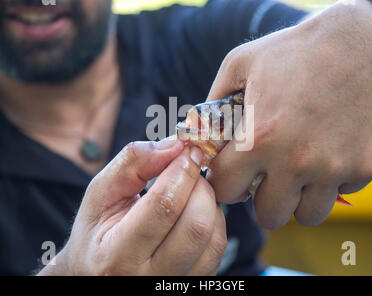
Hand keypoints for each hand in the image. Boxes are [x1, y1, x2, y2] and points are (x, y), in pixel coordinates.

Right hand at [39, 137, 226, 275]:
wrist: (99, 274)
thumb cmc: (97, 231)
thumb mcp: (101, 193)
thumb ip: (132, 162)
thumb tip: (175, 146)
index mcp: (117, 256)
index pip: (163, 207)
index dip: (181, 171)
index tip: (188, 150)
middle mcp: (149, 279)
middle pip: (196, 225)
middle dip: (199, 186)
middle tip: (190, 170)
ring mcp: (175, 286)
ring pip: (214, 238)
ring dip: (209, 203)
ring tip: (190, 191)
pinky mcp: (194, 284)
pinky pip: (218, 248)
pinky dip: (213, 221)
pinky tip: (194, 211)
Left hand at [207, 0, 371, 228]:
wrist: (361, 41)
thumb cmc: (295, 50)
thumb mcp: (240, 63)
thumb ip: (213, 100)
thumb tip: (199, 130)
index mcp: (259, 137)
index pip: (225, 189)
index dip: (223, 182)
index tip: (230, 175)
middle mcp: (295, 161)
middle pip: (267, 215)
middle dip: (260, 200)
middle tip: (264, 179)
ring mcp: (333, 168)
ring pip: (306, 215)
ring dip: (296, 199)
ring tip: (295, 173)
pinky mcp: (364, 167)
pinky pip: (338, 194)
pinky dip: (328, 183)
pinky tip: (326, 155)